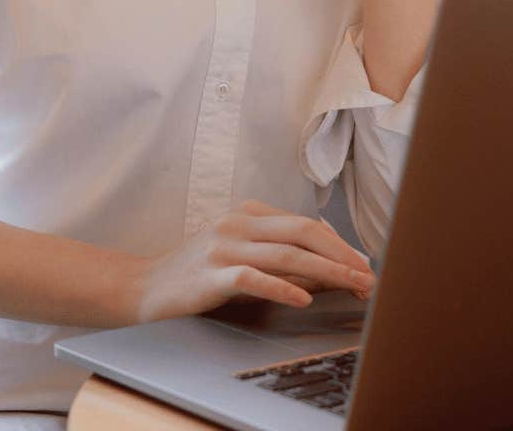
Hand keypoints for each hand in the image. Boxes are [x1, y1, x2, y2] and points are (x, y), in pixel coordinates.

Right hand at [133, 198, 375, 323]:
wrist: (143, 289)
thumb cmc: (197, 276)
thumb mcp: (243, 259)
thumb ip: (283, 260)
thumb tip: (333, 271)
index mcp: (248, 213)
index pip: (305, 224)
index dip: (340, 245)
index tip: (364, 266)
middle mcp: (238, 223)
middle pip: (303, 231)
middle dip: (342, 255)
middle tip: (369, 277)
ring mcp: (223, 246)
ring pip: (286, 253)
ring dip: (326, 272)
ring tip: (353, 286)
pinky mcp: (211, 274)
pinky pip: (252, 278)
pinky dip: (281, 287)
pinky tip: (303, 298)